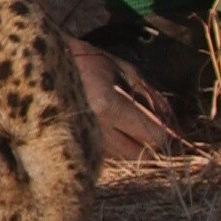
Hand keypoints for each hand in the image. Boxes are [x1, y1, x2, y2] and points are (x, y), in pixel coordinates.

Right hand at [68, 38, 185, 159]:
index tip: (175, 130)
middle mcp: (95, 129)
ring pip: (124, 158)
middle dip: (154, 146)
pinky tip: (116, 131)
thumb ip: (153, 98)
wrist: (45, 64)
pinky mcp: (76, 145)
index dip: (169, 135)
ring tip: (134, 128)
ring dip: (135, 147)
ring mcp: (83, 140)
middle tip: (158, 132)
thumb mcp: (127, 71)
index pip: (153, 135)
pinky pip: (108, 156)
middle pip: (140, 156)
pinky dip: (118, 147)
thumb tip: (175, 125)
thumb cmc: (89, 61)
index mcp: (109, 106)